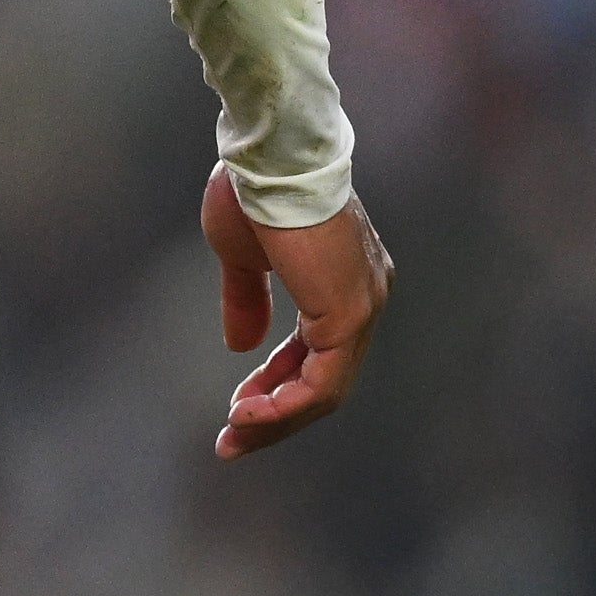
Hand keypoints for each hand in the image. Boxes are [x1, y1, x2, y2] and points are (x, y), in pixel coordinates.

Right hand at [202, 164, 390, 460]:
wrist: (270, 155)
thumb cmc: (253, 191)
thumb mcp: (242, 256)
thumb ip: (247, 301)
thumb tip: (240, 346)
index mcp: (343, 282)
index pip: (314, 355)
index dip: (274, 387)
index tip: (235, 410)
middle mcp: (364, 298)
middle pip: (324, 381)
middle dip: (274, 416)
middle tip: (231, 440)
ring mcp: (363, 306)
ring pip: (326, 390)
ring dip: (277, 419)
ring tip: (234, 433)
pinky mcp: (350, 313)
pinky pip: (322, 382)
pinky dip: (284, 405)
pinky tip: (246, 413)